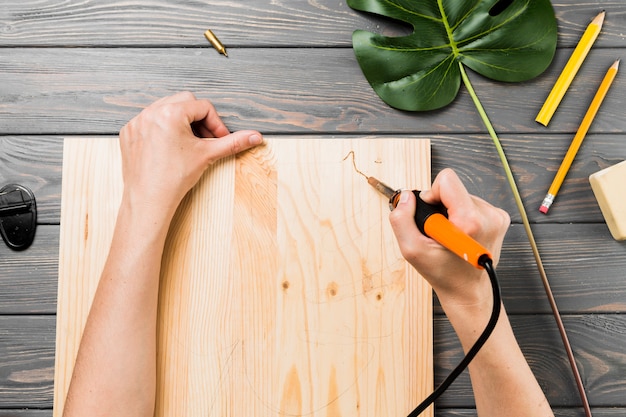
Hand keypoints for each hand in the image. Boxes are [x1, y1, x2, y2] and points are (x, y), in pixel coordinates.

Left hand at [118, 92, 262, 216]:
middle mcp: (151, 112)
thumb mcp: (207, 155)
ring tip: (188, 143)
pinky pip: (149, 121)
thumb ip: (233, 142)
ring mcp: (137, 122)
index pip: (203, 106)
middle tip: (205, 140)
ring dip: (180, 122)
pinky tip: (169, 148)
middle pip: (184, 102)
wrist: (149, 200)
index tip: (219, 139)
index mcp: (170, 113)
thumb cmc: (175, 178)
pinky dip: (161, 130)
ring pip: (166, 109)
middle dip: (198, 119)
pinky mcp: (129, 133)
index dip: (216, 123)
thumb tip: (255, 136)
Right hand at [389, 168, 509, 302]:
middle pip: (454, 188)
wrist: (467, 290)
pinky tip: (461, 235)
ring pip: (462, 196)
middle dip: (441, 206)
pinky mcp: (499, 218)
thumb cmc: (443, 273)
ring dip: (452, 212)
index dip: (432, 194)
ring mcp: (496, 217)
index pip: (447, 180)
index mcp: (469, 222)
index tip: (432, 216)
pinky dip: (462, 216)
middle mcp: (488, 216)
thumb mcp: (412, 250)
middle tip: (440, 231)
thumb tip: (406, 198)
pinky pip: (472, 203)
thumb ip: (401, 220)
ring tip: (451, 236)